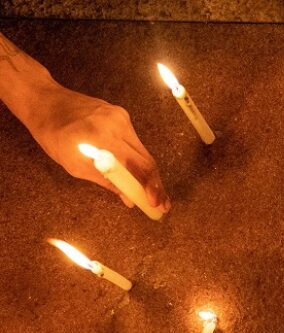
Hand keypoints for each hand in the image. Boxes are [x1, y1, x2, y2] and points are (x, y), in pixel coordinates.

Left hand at [25, 82, 170, 211]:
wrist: (46, 102)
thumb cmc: (54, 136)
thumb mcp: (75, 165)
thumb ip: (106, 181)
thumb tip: (129, 198)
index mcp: (103, 139)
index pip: (138, 166)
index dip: (151, 187)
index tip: (156, 204)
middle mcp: (116, 125)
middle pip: (147, 159)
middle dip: (155, 184)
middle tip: (162, 203)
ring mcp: (121, 117)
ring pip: (142, 150)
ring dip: (146, 171)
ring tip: (150, 190)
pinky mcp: (121, 113)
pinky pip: (133, 140)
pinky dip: (134, 156)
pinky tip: (132, 166)